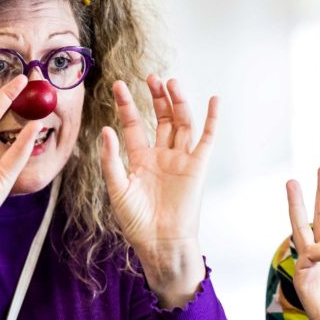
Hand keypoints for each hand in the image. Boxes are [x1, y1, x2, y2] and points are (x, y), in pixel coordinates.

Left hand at [99, 75, 215, 305]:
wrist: (160, 242)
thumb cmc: (136, 222)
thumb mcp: (117, 188)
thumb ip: (111, 159)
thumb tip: (106, 129)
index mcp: (140, 159)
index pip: (134, 125)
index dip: (127, 105)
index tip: (119, 86)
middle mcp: (161, 155)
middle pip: (161, 118)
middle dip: (156, 97)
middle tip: (150, 77)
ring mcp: (180, 159)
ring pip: (181, 123)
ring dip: (178, 102)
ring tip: (171, 82)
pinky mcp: (197, 166)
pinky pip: (206, 139)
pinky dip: (211, 120)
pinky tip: (213, 100)